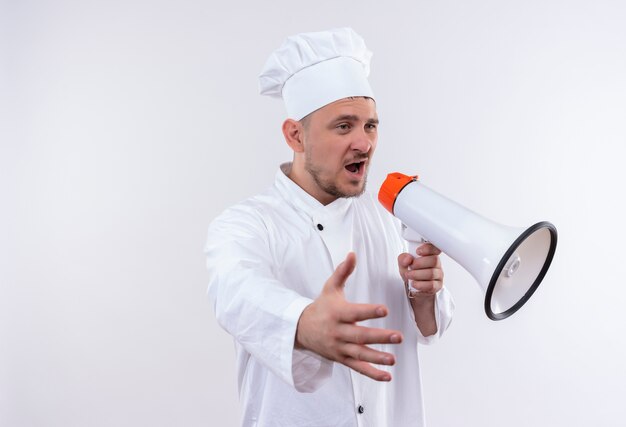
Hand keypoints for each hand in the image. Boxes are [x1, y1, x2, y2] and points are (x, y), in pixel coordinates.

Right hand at [295, 252, 402, 381]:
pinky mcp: (341, 358)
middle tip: (398, 336)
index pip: (355, 312)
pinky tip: (386, 376)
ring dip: (377, 358)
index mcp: (337, 313)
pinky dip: (371, 373)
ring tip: (393, 359)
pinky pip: (357, 368)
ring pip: (359, 354)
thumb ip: (343, 272)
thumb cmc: (321, 306)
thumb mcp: (330, 287)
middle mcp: (338, 332)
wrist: (301, 329)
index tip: (384, 309)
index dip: (369, 311)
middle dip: (379, 337)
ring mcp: (340, 347)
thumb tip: (352, 254)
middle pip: (360, 336)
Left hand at [398, 243, 443, 296]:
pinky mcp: (437, 286)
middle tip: (411, 266)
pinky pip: (431, 285)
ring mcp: (438, 275)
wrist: (412, 288)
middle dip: (419, 263)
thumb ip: (403, 258)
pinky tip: (414, 283)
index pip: (435, 248)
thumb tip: (408, 258)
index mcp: (429, 255)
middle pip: (434, 260)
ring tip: (409, 275)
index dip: (428, 249)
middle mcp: (436, 264)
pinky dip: (420, 284)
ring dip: (417, 274)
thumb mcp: (403, 264)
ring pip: (432, 273)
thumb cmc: (411, 273)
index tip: (418, 251)